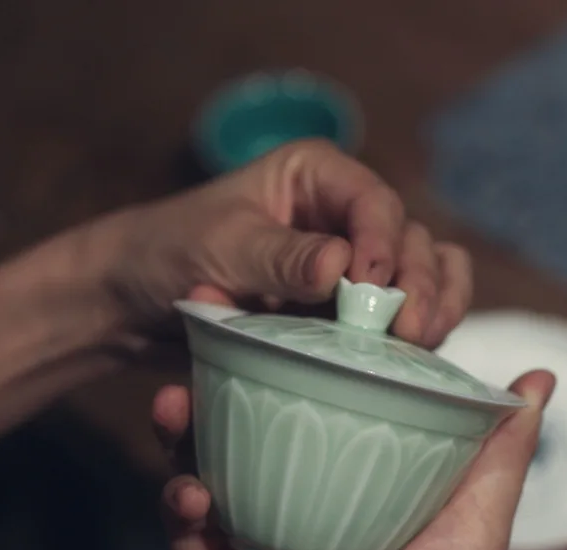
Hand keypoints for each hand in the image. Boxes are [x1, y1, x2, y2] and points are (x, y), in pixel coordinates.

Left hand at [97, 139, 470, 348]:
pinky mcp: (343, 308)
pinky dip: (413, 329)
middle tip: (411, 329)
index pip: (372, 202)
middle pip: (409, 238)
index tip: (374, 288)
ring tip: (421, 342)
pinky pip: (396, 313)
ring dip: (432, 304)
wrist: (135, 300)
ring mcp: (348, 264)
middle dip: (419, 281)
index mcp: (314, 177)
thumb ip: (279, 257)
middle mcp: (341, 216)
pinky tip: (414, 354)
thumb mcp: (219, 246)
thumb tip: (342, 268)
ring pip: (419, 273)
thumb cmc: (169, 251)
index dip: (384, 243)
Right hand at [153, 371, 554, 549]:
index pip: (331, 404)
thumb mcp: (474, 530)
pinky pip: (184, 518)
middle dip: (232, 375)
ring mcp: (252, 533)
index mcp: (358, 489)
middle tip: (218, 335)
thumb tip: (539, 377)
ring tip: (174, 395)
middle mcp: (303, 502)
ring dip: (185, 422)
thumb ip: (502, 455)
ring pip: (208, 457)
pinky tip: (192, 489)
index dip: (314, 357)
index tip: (301, 314)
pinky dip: (180, 495)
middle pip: (260, 421)